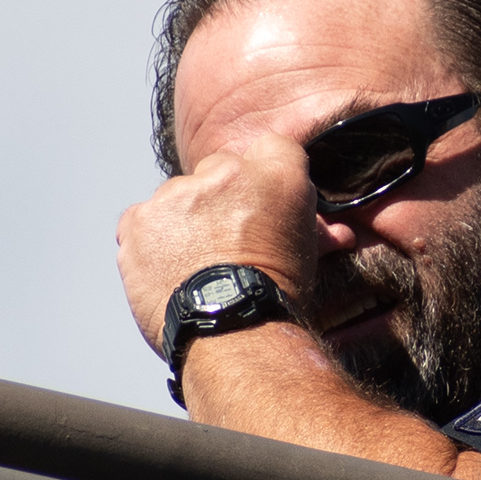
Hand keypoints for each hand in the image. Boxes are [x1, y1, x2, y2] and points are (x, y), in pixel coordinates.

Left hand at [117, 134, 328, 349]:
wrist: (230, 331)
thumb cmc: (275, 296)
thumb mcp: (308, 258)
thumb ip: (317, 231)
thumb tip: (341, 236)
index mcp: (277, 173)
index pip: (272, 148)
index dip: (263, 177)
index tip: (259, 204)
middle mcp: (224, 172)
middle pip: (217, 171)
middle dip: (219, 199)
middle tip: (224, 242)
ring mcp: (176, 194)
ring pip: (176, 196)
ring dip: (182, 221)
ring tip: (193, 265)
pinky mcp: (139, 220)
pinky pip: (140, 222)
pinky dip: (148, 242)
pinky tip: (166, 270)